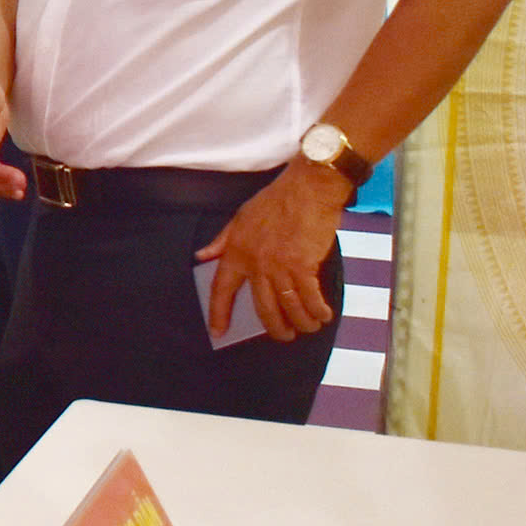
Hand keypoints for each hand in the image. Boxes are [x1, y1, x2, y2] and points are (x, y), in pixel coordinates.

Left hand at [197, 162, 346, 342]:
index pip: (221, 289)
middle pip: (262, 308)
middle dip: (275, 328)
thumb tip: (203, 255)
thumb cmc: (276, 200)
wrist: (307, 189)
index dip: (218, 313)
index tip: (218, 332)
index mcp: (236, 251)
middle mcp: (256, 263)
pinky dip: (318, 311)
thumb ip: (222, 240)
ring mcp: (280, 267)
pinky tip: (323, 315)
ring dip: (301, 323)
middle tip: (283, 336)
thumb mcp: (240, 217)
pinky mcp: (304, 266)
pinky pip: (310, 299)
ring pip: (288, 308)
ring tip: (307, 326)